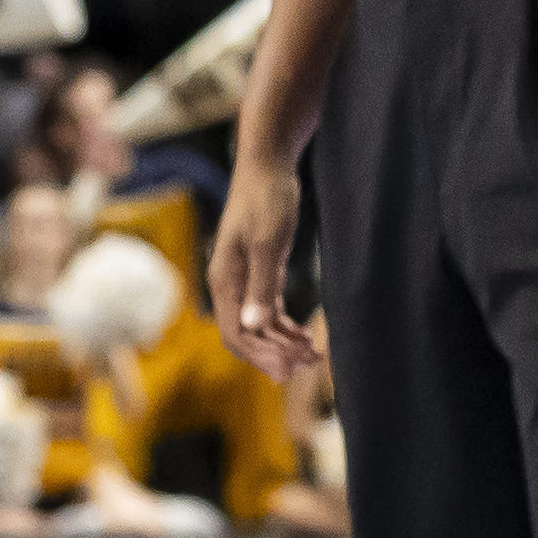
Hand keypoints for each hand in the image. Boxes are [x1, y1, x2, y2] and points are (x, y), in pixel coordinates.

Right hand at [208, 151, 311, 380]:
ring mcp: (244, 279)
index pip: (236, 333)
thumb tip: (253, 326)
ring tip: (312, 355)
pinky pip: (267, 309)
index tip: (290, 368)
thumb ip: (261, 286)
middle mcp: (230, 284)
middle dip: (274, 354)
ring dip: (282, 343)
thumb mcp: (267, 244)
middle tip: (307, 366)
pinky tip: (304, 334)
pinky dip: (284, 326)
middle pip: (246, 334)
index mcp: (225, 280)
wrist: (268, 168)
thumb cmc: (266, 202)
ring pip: (258, 325)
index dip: (261, 355)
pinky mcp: (260, 271)